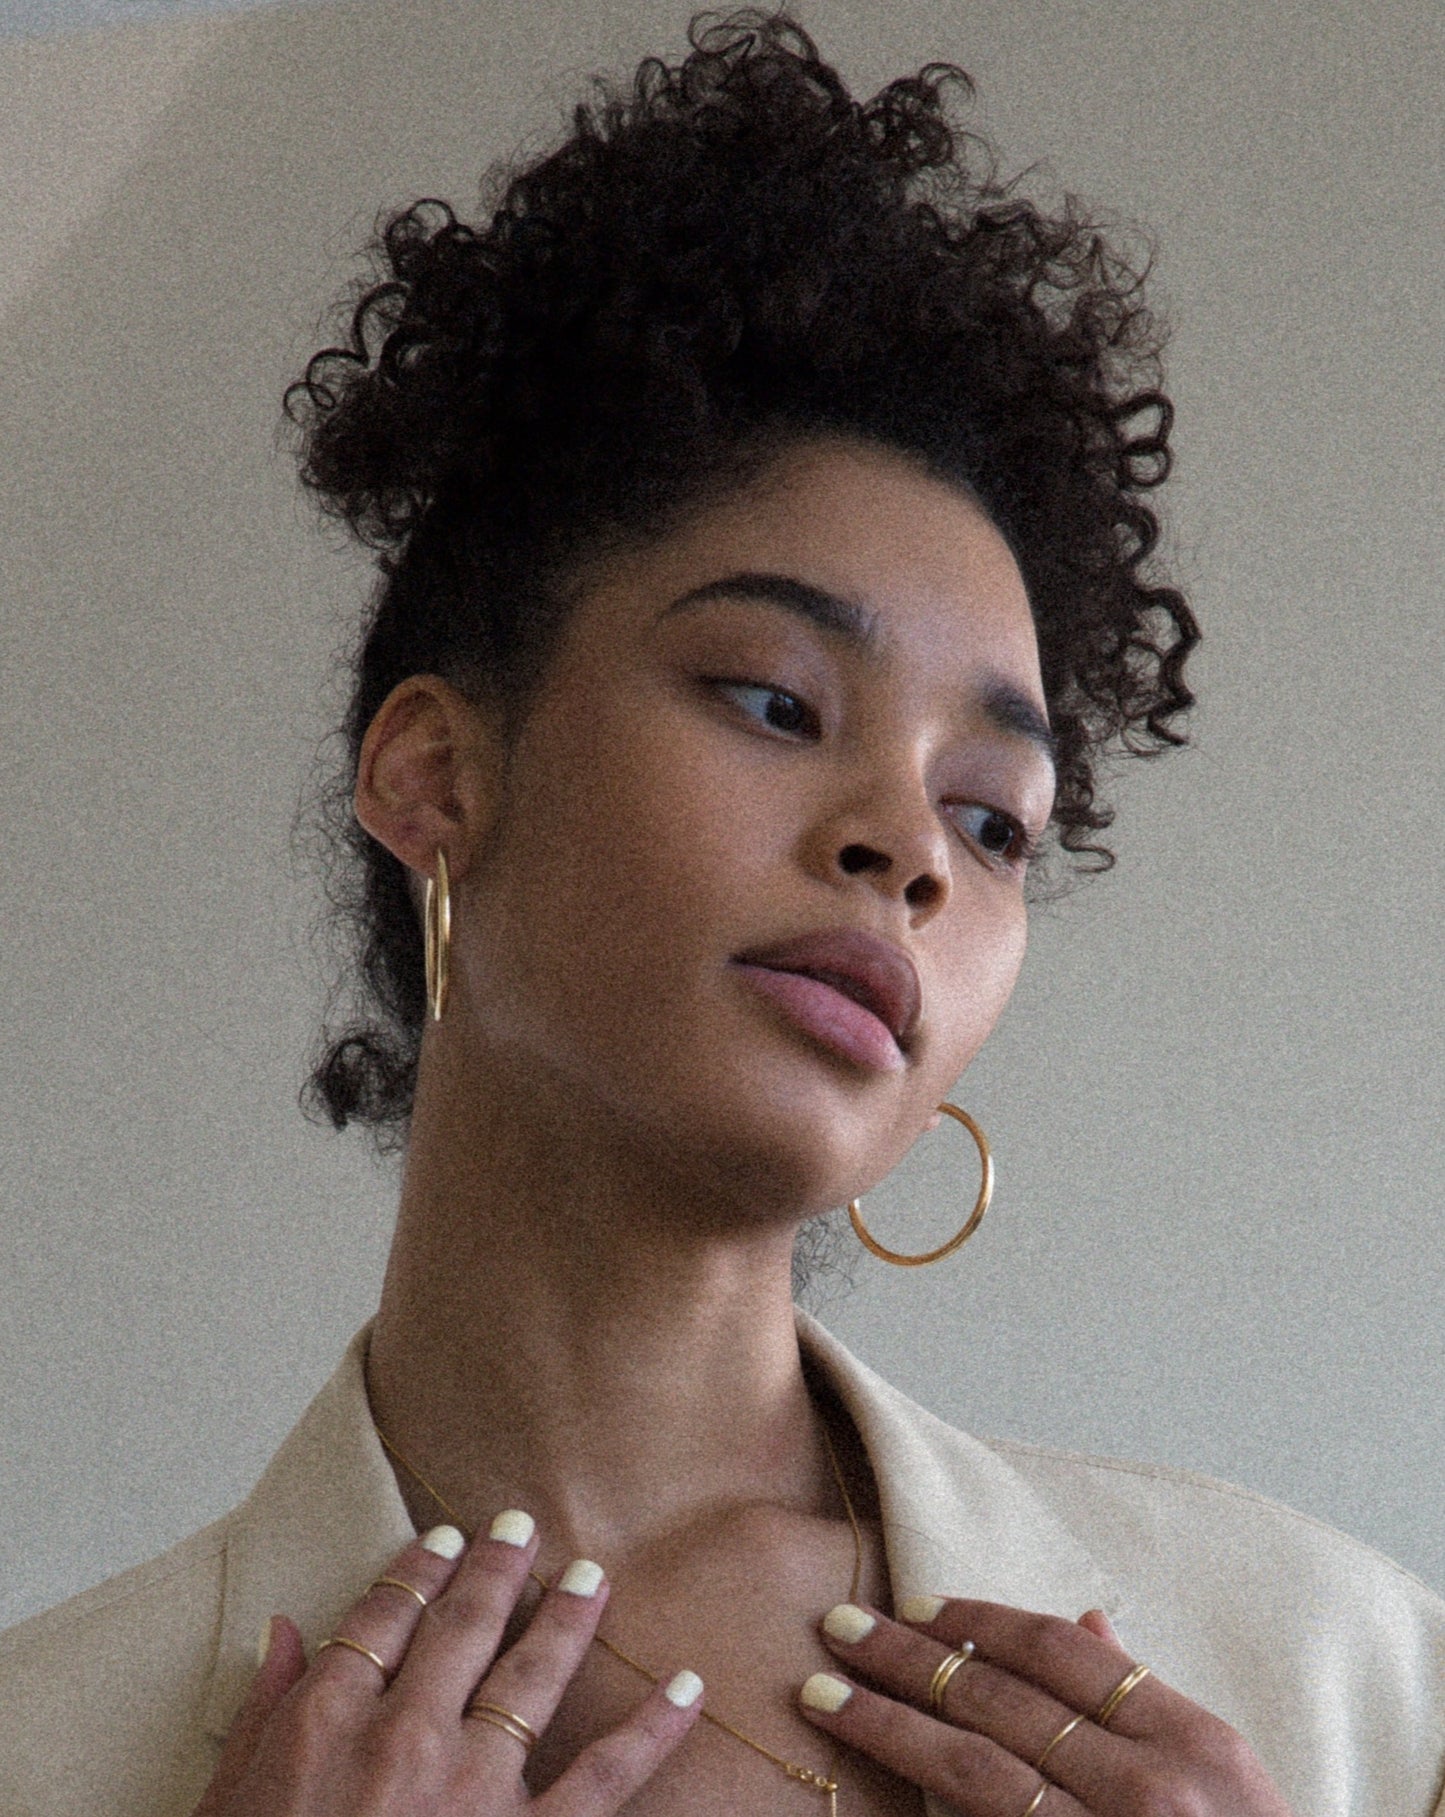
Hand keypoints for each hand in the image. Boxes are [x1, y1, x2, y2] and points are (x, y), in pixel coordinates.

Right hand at [193, 1517, 701, 1816]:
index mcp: (327, 1723)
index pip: (381, 1618)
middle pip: (459, 1628)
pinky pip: (605, 1776)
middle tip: (521, 1527)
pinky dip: (654, 1728)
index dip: (416, 1572)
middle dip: (495, 1571)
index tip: (444, 1543)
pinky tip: (688, 1686)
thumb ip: (262, 1713)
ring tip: (592, 1576)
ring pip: (531, 1676)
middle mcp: (404, 1738)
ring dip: (567, 1619)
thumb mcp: (225, 1803)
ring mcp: (471, 1789)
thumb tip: (282, 1631)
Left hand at [797, 1596, 1296, 1815]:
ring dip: (889, 1725)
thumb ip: (1149, 1702)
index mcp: (1192, 1740)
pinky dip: (926, 1809)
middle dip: (909, 1658)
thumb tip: (1087, 1620)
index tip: (914, 1602)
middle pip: (1002, 1699)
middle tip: (836, 1626)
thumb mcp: (1224, 1778)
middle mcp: (1151, 1789)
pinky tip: (872, 1788)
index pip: (1062, 1654)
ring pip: (976, 1769)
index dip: (979, 1619)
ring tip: (822, 1693)